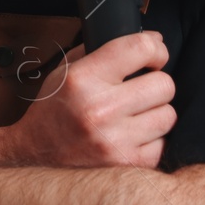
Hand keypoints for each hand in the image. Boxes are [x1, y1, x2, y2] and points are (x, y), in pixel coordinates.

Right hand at [1, 30, 175, 168]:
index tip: (155, 55)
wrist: (36, 152)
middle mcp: (101, 109)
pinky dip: (153, 140)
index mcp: (84, 79)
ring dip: (156, 113)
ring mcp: (115, 140)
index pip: (139, 49)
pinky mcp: (127, 164)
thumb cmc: (54, 108)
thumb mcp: (66, 69)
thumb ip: (103, 51)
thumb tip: (151, 40)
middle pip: (164, 84)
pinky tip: (133, 136)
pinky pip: (163, 144)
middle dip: (155, 84)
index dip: (156, 49)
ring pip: (168, 115)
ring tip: (135, 114)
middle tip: (140, 89)